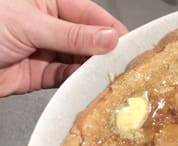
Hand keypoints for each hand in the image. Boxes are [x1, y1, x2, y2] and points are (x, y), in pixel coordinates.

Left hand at [0, 0, 127, 96]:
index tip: (130, 46)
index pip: (89, 14)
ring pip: (79, 60)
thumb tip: (108, 38)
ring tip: (109, 79)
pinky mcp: (41, 74)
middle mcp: (50, 24)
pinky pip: (66, 77)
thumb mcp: (29, 24)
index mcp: (49, 1)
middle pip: (87, 39)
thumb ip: (71, 34)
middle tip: (124, 67)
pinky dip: (77, 82)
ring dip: (92, 70)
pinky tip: (89, 86)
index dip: (110, 30)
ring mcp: (46, 50)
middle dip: (104, 53)